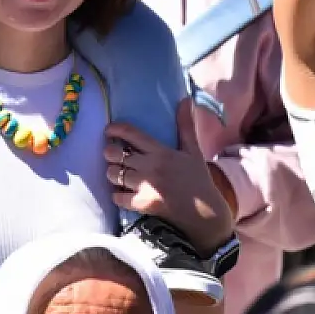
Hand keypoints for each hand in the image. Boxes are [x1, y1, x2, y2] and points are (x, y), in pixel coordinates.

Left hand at [105, 100, 234, 255]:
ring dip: (112, 173)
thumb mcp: (193, 150)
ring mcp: (146, 186)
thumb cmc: (198, 180)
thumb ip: (185, 125)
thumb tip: (186, 99)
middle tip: (112, 154)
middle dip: (110, 153)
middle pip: (115, 153)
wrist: (205, 213)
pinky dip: (116, 194)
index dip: (115, 129)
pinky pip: (118, 197)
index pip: (131, 134)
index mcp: (161, 151)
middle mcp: (151, 167)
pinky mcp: (143, 205)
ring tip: (117, 172)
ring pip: (113, 174)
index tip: (108, 130)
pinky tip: (122, 192)